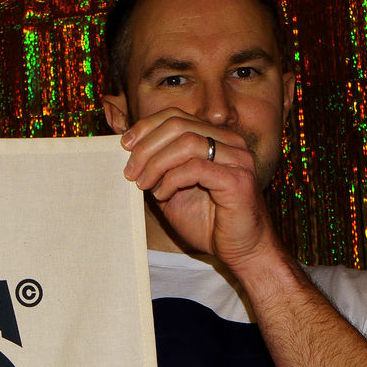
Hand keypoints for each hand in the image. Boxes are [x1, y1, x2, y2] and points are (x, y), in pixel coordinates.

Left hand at [119, 108, 278, 267]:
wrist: (241, 250)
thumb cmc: (209, 222)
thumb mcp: (172, 190)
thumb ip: (157, 168)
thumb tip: (128, 149)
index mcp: (216, 138)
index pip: (176, 116)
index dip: (147, 127)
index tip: (124, 146)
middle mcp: (230, 142)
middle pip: (178, 125)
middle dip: (146, 146)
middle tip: (130, 171)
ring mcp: (237, 158)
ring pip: (186, 142)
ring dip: (156, 163)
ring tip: (144, 184)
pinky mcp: (238, 179)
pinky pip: (196, 168)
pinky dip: (172, 179)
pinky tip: (162, 194)